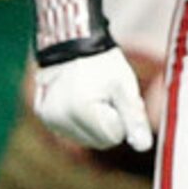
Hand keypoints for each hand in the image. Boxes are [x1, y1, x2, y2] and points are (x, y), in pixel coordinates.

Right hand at [33, 45, 152, 153]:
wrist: (73, 41)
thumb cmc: (103, 64)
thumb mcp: (124, 87)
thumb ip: (134, 119)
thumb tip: (143, 147)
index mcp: (82, 111)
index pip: (114, 137)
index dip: (120, 117)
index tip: (115, 96)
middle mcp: (60, 118)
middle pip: (98, 142)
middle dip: (108, 122)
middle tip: (105, 95)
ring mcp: (49, 118)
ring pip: (84, 139)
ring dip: (93, 123)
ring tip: (91, 94)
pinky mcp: (43, 115)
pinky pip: (70, 130)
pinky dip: (78, 120)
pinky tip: (78, 98)